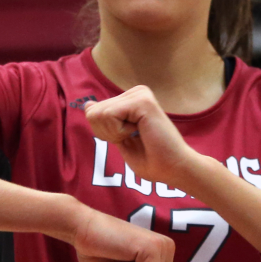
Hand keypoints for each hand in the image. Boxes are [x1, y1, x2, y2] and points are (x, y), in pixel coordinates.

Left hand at [84, 85, 198, 191]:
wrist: (173, 168)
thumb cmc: (151, 160)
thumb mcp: (118, 138)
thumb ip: (104, 121)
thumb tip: (88, 104)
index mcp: (130, 99)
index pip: (93, 111)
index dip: (103, 132)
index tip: (127, 138)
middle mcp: (136, 93)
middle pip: (93, 112)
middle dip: (107, 133)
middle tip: (133, 138)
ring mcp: (140, 95)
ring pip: (98, 113)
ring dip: (114, 133)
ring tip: (138, 136)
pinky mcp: (142, 101)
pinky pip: (109, 115)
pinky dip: (118, 131)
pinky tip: (139, 132)